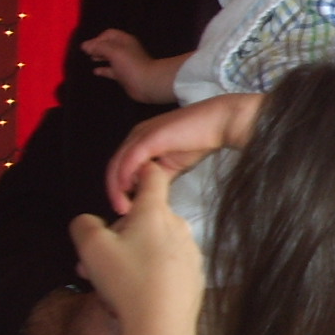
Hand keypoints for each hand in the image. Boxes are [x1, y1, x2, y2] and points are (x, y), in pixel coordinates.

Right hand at [70, 162, 205, 334]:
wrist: (162, 326)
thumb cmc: (128, 282)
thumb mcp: (90, 248)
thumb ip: (84, 225)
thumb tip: (88, 222)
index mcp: (155, 213)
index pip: (152, 176)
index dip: (138, 172)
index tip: (127, 180)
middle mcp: (178, 227)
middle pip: (145, 219)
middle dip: (116, 236)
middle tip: (91, 263)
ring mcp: (189, 252)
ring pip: (153, 246)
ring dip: (128, 258)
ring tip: (108, 286)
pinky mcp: (194, 276)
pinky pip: (166, 267)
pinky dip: (148, 275)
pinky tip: (132, 296)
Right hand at [81, 29, 183, 103]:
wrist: (147, 83)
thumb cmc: (131, 64)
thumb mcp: (113, 51)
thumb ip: (98, 47)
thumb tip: (84, 45)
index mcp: (125, 40)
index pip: (109, 34)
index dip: (97, 38)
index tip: (87, 46)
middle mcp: (125, 50)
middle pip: (109, 45)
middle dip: (97, 47)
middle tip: (86, 52)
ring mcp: (125, 63)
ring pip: (110, 57)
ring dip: (100, 57)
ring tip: (90, 58)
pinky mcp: (124, 75)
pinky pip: (111, 70)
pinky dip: (103, 70)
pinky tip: (95, 71)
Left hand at [105, 92, 263, 214]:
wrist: (219, 123)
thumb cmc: (201, 141)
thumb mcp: (174, 165)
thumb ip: (157, 177)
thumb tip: (145, 195)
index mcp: (141, 140)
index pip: (121, 166)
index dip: (118, 188)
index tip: (125, 209)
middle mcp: (136, 135)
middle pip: (115, 165)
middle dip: (114, 191)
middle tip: (121, 212)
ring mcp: (141, 134)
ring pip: (119, 163)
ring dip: (117, 187)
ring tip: (123, 207)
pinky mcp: (149, 137)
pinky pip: (131, 158)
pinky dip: (126, 176)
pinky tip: (128, 191)